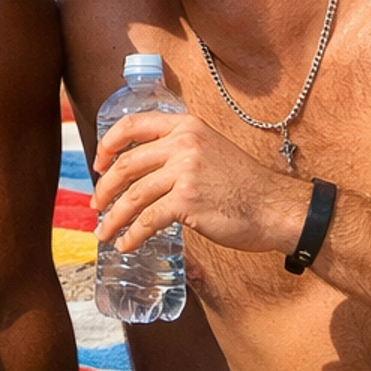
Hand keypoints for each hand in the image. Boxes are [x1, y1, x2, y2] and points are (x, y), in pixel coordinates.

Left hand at [93, 109, 298, 255]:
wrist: (274, 205)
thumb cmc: (244, 184)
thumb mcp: (210, 149)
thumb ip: (179, 149)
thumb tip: (143, 167)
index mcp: (186, 126)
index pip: (133, 125)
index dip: (109, 145)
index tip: (99, 164)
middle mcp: (183, 143)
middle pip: (126, 164)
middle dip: (105, 188)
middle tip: (97, 205)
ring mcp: (184, 171)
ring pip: (133, 195)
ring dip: (114, 218)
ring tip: (105, 232)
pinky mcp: (187, 201)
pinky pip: (147, 219)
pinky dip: (132, 235)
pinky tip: (127, 244)